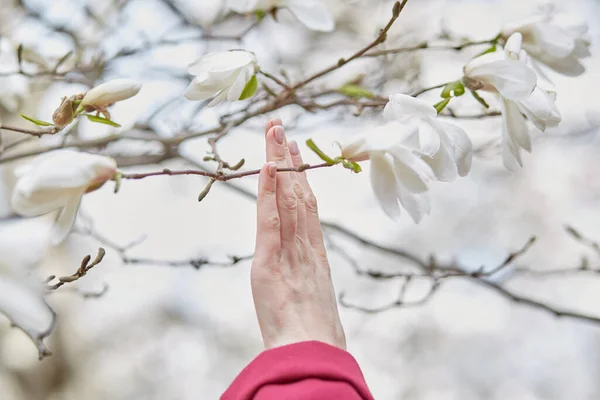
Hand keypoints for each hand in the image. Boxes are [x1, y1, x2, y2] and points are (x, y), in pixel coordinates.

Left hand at [251, 119, 345, 349]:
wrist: (314, 356)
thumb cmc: (314, 336)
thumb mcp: (315, 302)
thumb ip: (311, 282)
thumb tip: (311, 275)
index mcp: (314, 254)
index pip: (306, 206)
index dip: (300, 177)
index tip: (294, 152)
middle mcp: (305, 245)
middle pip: (297, 193)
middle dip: (288, 159)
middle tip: (281, 127)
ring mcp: (292, 251)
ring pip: (287, 198)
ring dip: (278, 163)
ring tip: (274, 132)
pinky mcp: (272, 262)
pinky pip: (271, 220)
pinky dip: (268, 192)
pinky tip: (266, 166)